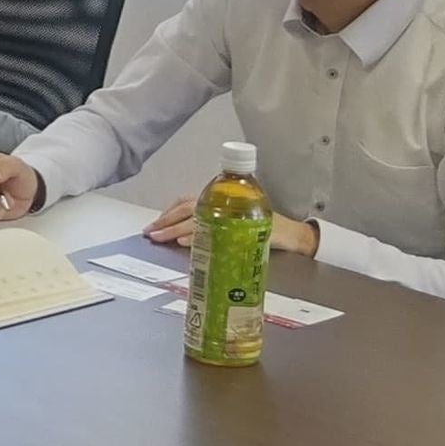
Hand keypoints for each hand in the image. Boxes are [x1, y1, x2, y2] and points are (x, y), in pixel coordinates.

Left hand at [145, 202, 320, 257]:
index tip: (153, 225)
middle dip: (166, 221)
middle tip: (151, 232)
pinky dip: (200, 235)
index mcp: (218, 203)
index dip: (168, 213)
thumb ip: (209, 232)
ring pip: (199, 217)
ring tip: (161, 237)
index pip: (187, 203)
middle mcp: (225, 203)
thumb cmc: (260, 230)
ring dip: (177, 228)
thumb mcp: (231, 228)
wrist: (293, 236)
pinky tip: (187, 242)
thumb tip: (182, 242)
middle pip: (188, 208)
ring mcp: (236, 212)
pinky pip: (220, 229)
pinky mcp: (247, 224)